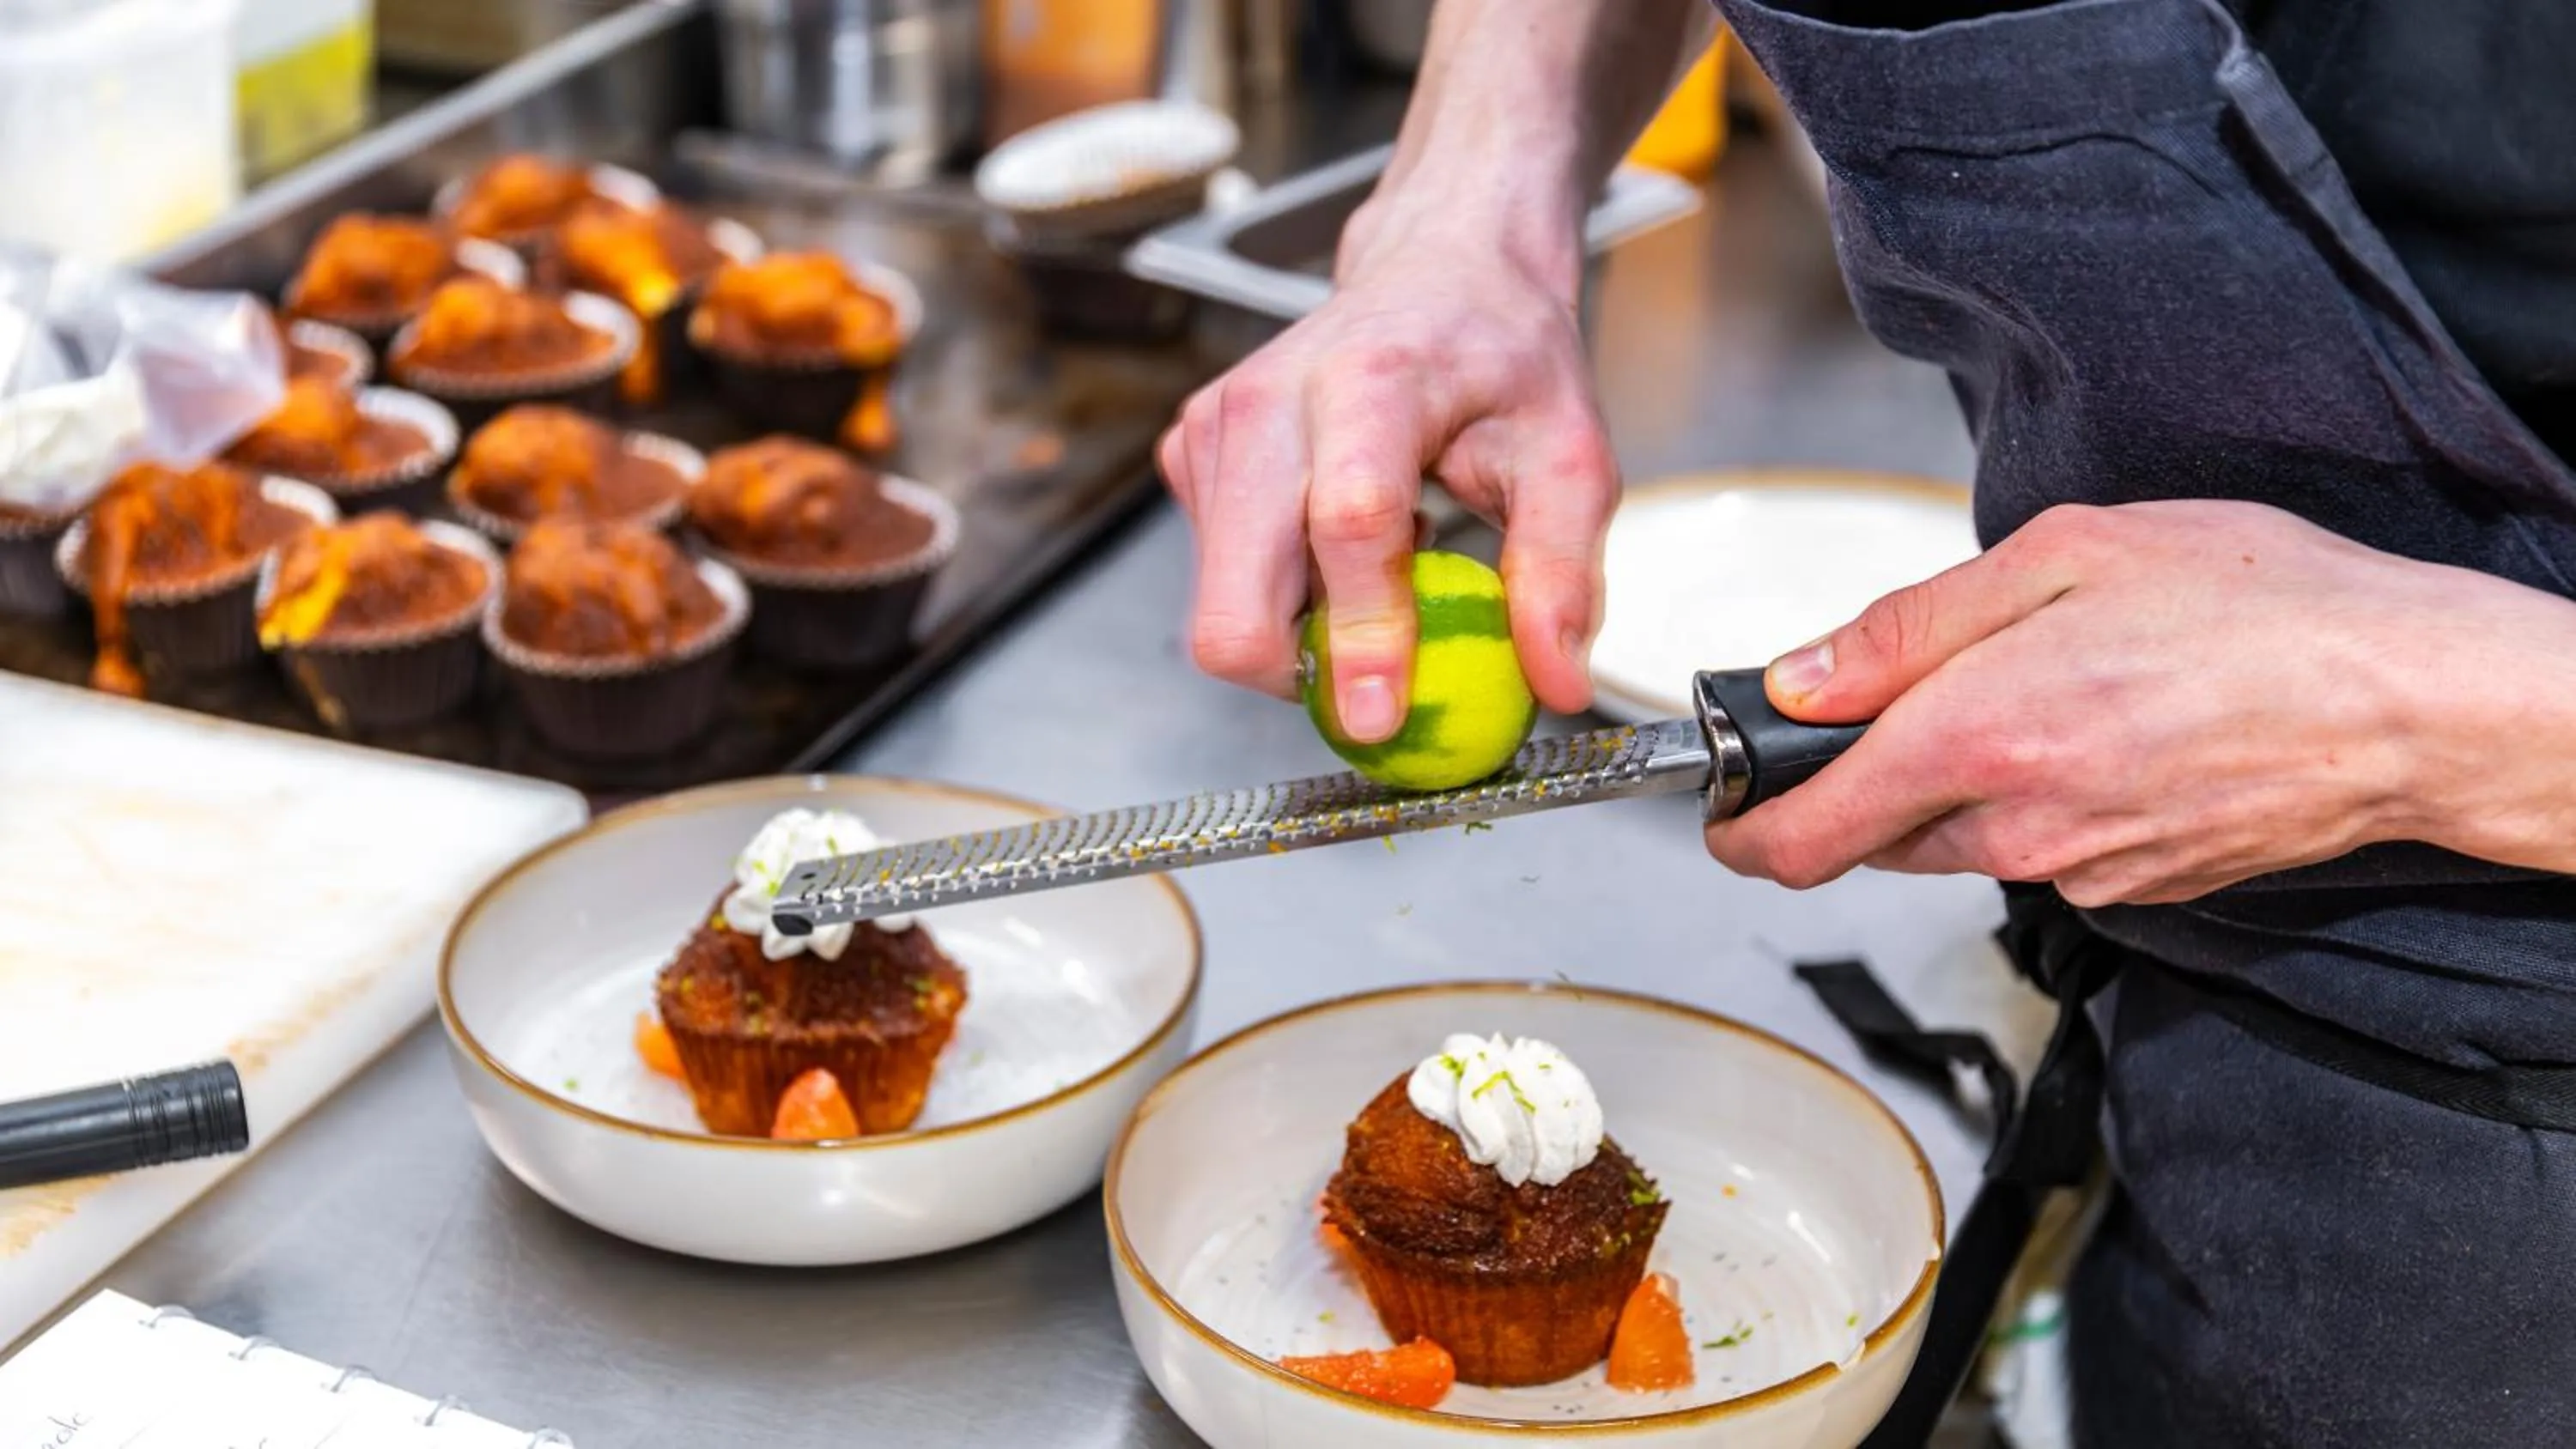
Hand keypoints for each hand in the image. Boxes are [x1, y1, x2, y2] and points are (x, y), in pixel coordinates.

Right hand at [1157, 190, 1616, 740]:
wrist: (1435, 271)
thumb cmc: (1501, 358)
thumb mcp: (1570, 456)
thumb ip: (1562, 571)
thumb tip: (1556, 684)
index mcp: (1372, 382)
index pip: (1346, 524)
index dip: (1359, 635)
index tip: (1382, 718)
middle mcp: (1271, 401)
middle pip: (1236, 599)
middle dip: (1302, 672)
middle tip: (1384, 677)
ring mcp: (1216, 426)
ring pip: (1223, 607)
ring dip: (1300, 627)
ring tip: (1379, 566)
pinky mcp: (1190, 453)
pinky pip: (1218, 579)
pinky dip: (1281, 592)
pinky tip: (1337, 541)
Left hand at [1703, 500, 2575, 904]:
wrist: (2410, 701)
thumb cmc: (2261, 607)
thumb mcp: (2066, 555)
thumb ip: (1909, 628)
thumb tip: (1797, 681)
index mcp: (1975, 739)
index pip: (1800, 835)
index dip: (1740, 828)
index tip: (1722, 803)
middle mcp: (2013, 828)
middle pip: (1869, 836)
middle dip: (1857, 779)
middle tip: (1903, 697)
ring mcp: (2077, 872)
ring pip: (1954, 842)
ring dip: (1954, 783)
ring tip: (2043, 690)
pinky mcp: (2131, 890)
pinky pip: (2038, 850)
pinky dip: (2037, 798)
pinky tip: (2106, 729)